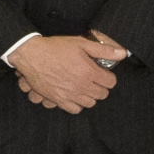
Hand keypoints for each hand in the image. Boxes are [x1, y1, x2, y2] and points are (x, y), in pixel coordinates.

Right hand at [11, 32, 129, 112]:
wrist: (31, 55)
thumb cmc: (54, 48)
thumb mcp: (80, 43)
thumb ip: (103, 50)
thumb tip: (123, 53)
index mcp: (89, 72)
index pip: (111, 82)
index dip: (108, 77)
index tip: (102, 73)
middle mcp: (81, 85)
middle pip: (102, 94)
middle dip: (101, 87)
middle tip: (94, 80)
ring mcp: (70, 94)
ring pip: (90, 103)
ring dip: (90, 96)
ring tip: (84, 88)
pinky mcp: (58, 99)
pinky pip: (75, 109)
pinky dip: (77, 105)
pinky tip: (74, 96)